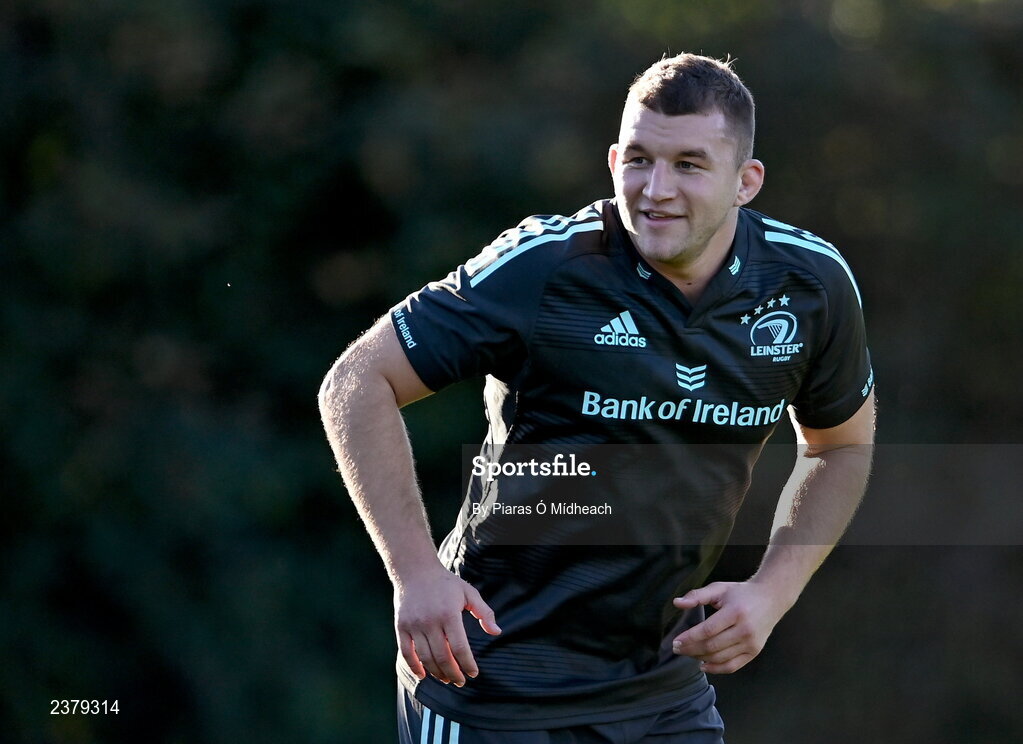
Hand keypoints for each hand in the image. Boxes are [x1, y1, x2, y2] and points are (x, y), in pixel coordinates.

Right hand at [394, 565, 501, 686]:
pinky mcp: (401, 626)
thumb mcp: (468, 592)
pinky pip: (406, 652)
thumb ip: (484, 612)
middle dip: (454, 674)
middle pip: (442, 657)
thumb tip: (496, 632)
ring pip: (425, 658)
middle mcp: (430, 621)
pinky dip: (414, 667)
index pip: (459, 647)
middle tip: (461, 682)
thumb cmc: (446, 582)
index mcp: (449, 613)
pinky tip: (424, 675)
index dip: (467, 664)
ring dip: (437, 673)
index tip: (474, 673)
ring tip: (447, 679)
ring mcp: (413, 625)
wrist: (415, 570)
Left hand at [671, 581, 788, 673]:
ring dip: (700, 658)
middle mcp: (745, 630)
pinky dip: (716, 669)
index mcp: (735, 612)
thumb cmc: (741, 593)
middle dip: (691, 649)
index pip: (708, 630)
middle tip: (677, 648)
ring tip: (687, 653)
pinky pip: (733, 666)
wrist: (771, 599)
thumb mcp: (719, 588)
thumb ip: (697, 595)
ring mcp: (751, 643)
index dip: (690, 637)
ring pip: (720, 658)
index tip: (675, 641)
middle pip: (712, 646)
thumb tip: (677, 603)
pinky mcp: (754, 652)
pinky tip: (703, 664)